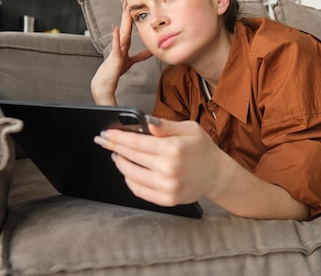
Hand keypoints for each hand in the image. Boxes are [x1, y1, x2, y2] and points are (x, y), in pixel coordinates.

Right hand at [91, 0, 151, 104]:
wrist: (104, 83)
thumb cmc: (115, 71)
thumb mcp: (131, 61)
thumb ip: (141, 55)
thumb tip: (152, 51)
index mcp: (124, 43)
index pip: (128, 26)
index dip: (130, 15)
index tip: (130, 3)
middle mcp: (120, 44)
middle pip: (125, 25)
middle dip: (126, 11)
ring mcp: (117, 50)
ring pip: (122, 33)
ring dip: (124, 21)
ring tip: (125, 8)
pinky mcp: (115, 58)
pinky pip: (116, 46)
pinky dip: (116, 38)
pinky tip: (116, 29)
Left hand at [94, 117, 228, 205]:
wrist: (217, 175)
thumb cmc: (203, 149)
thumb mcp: (189, 129)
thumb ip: (166, 126)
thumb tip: (145, 121)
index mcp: (174, 148)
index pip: (136, 142)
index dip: (118, 137)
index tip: (105, 134)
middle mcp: (169, 169)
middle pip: (131, 157)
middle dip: (114, 147)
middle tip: (103, 141)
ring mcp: (167, 186)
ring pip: (131, 175)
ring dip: (120, 163)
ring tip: (117, 155)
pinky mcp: (166, 199)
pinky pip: (138, 190)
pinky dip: (129, 180)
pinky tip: (128, 171)